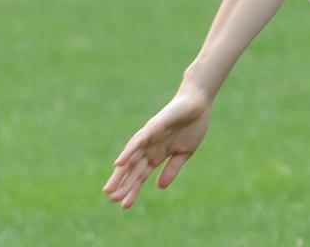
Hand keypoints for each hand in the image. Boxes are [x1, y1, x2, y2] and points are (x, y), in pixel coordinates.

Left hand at [102, 91, 212, 208]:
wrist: (198, 104)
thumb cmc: (191, 126)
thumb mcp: (184, 153)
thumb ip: (171, 169)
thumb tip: (159, 187)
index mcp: (157, 155)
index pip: (141, 176)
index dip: (133, 190)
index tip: (124, 205)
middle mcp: (149, 147)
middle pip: (132, 169)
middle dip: (122, 184)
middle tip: (110, 199)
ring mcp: (148, 137)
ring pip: (131, 158)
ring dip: (120, 173)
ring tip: (110, 187)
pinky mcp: (152, 127)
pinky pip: (138, 141)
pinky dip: (128, 152)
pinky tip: (119, 163)